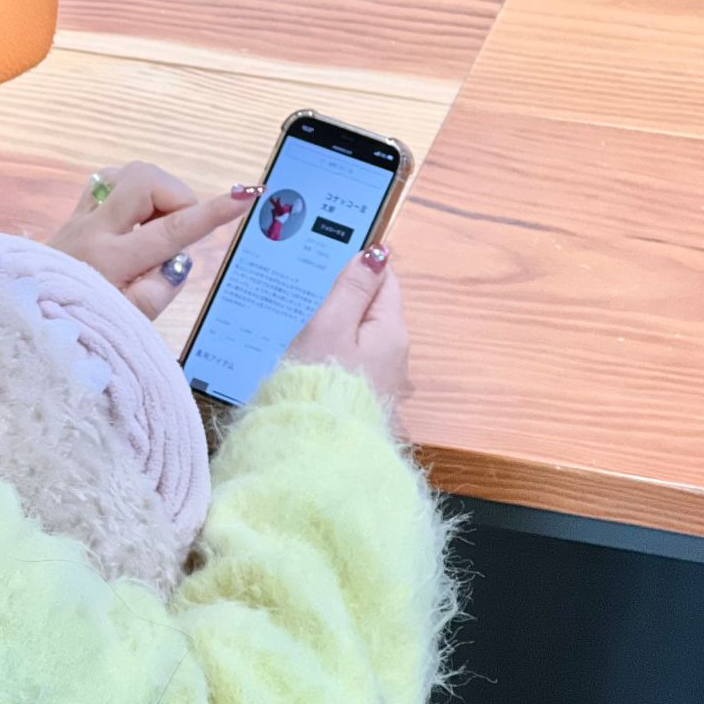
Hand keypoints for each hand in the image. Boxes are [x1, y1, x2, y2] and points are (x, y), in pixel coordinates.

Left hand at [47, 162, 254, 319]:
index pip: (172, 230)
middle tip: (182, 227)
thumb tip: (179, 259)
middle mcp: (93, 231)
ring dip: (154, 192)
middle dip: (178, 195)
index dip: (212, 212)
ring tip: (159, 226)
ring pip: (126, 174)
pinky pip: (107, 183)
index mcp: (110, 261)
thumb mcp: (126, 325)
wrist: (26, 324)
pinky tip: (135, 219)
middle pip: (146, 180)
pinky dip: (131, 193)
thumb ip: (158, 291)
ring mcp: (79, 219)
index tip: (244, 197)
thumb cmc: (79, 328)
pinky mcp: (72, 217)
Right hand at [285, 246, 409, 402]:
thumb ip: (352, 289)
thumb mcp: (330, 326)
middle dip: (348, 302)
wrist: (317, 449)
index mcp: (391, 331)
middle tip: (311, 298)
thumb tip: (376, 253)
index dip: (360, 269)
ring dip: (340, 331)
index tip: (329, 266)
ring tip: (307, 330)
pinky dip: (338, 356)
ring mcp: (383, 381)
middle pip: (375, 312)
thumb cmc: (321, 381)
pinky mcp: (367, 401)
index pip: (385, 282)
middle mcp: (396, 356)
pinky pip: (355, 365)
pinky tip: (314, 362)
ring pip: (363, 340)